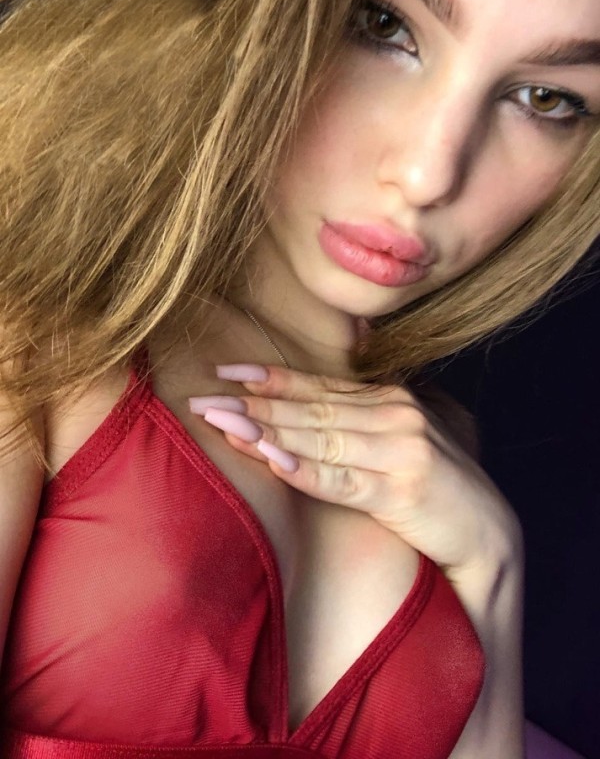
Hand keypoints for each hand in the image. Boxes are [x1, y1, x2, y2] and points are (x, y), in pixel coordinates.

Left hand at [190, 364, 522, 598]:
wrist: (485, 532)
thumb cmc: (437, 485)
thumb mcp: (404, 435)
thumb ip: (368, 407)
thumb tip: (350, 356)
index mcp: (390, 399)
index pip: (319, 387)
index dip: (272, 379)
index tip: (227, 371)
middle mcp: (394, 416)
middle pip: (311, 409)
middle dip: (254, 405)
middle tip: (204, 400)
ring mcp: (399, 451)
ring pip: (319, 439)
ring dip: (267, 433)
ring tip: (223, 424)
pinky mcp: (401, 491)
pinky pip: (342, 480)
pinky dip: (306, 471)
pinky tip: (272, 462)